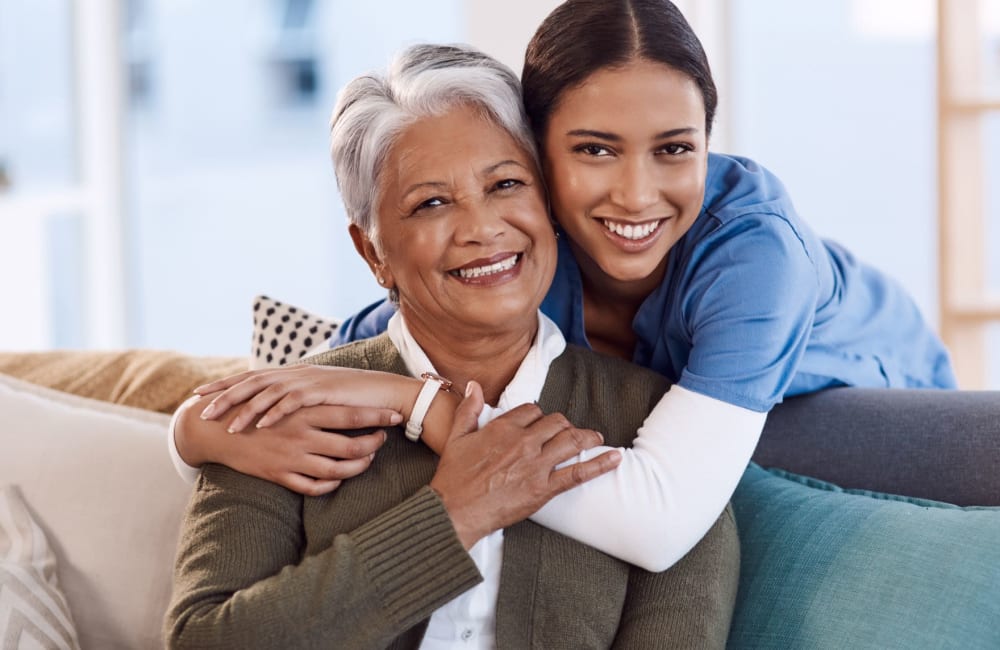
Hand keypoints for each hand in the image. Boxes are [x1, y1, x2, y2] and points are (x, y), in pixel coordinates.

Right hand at [175, 392, 394, 495]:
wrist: (218, 428)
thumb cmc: (257, 407)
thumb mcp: (285, 394)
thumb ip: (312, 393)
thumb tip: (339, 384)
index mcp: (305, 411)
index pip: (351, 415)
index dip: (378, 417)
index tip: (396, 416)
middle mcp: (302, 435)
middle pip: (351, 446)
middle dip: (374, 445)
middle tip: (383, 440)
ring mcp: (291, 457)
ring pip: (337, 471)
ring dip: (357, 468)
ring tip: (367, 460)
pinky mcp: (279, 475)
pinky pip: (313, 487)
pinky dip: (331, 486)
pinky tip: (339, 479)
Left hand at [193, 365, 410, 432]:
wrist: (381, 392)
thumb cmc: (351, 398)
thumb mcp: (317, 397)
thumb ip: (296, 397)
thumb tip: (275, 407)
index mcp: (291, 373)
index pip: (250, 377)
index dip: (224, 385)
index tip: (201, 395)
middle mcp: (294, 373)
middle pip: (251, 382)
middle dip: (224, 396)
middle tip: (202, 412)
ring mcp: (306, 381)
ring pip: (267, 392)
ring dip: (245, 410)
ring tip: (227, 427)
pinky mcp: (320, 391)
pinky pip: (291, 402)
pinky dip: (274, 413)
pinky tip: (260, 426)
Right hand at [429, 382, 621, 548]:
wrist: (455, 510)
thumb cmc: (453, 477)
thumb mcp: (456, 437)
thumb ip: (468, 409)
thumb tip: (475, 386)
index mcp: (503, 427)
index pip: (532, 410)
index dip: (538, 415)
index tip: (540, 423)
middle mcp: (524, 441)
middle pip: (556, 422)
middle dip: (564, 425)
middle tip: (569, 433)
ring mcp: (536, 464)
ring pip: (571, 441)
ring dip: (588, 438)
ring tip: (597, 439)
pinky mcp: (544, 488)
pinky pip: (578, 473)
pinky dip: (600, 464)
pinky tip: (615, 458)